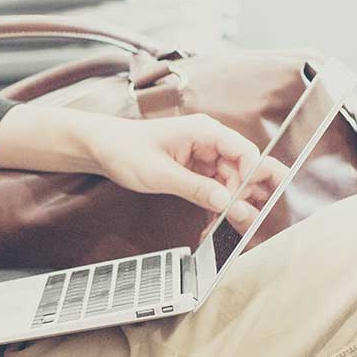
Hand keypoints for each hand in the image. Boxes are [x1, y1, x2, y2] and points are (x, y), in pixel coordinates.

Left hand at [82, 114, 291, 233]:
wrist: (104, 148)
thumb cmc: (126, 150)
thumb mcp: (160, 173)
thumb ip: (194, 187)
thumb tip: (225, 202)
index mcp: (204, 131)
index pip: (245, 151)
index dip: (252, 176)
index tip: (246, 201)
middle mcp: (209, 142)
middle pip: (243, 169)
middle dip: (243, 194)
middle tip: (239, 218)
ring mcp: (204, 157)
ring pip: (232, 181)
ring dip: (232, 203)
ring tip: (229, 224)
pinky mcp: (196, 171)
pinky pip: (217, 188)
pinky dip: (218, 204)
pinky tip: (215, 221)